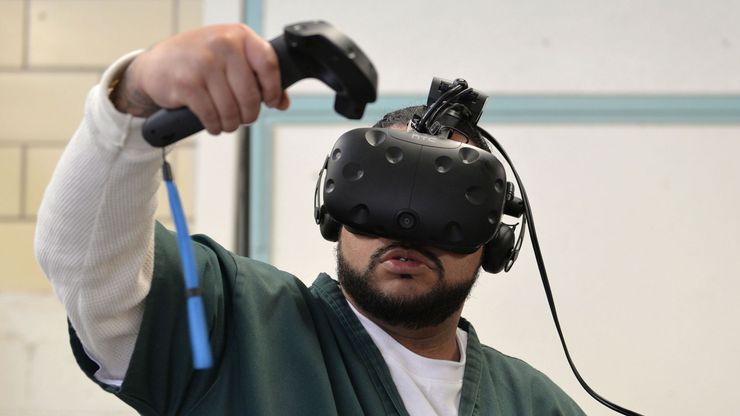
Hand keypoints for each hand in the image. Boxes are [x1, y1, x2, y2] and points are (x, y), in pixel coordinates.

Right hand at [110, 24, 289, 134]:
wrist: (157, 65)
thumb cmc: (198, 61)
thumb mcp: (230, 58)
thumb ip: (258, 76)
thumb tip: (283, 102)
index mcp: (238, 36)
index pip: (268, 64)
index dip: (273, 89)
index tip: (271, 102)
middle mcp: (222, 45)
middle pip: (251, 95)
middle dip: (249, 114)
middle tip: (243, 117)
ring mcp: (204, 64)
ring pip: (232, 110)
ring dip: (231, 124)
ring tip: (227, 121)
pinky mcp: (188, 84)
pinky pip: (212, 116)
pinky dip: (215, 126)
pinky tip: (213, 123)